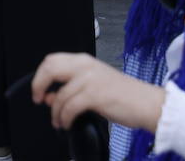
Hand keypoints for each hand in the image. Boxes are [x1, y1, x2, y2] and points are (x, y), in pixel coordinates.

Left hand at [32, 53, 164, 132]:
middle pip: (50, 68)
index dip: (40, 75)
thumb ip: (71, 88)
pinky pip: (70, 107)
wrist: (146, 103)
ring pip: (60, 94)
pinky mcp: (95, 95)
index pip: (52, 60)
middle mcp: (85, 66)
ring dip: (55, 111)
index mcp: (84, 60)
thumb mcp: (93, 86)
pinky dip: (64, 117)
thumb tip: (50, 96)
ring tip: (58, 121)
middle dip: (39, 85)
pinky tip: (66, 123)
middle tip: (39, 100)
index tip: (37, 89)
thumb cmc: (123, 95)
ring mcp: (90, 79)